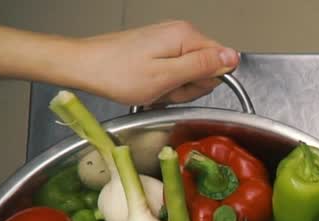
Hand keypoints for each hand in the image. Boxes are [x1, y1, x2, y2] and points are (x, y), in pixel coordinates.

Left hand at [71, 20, 239, 105]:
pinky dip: (166, 83)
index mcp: (185, 36)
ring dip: (176, 88)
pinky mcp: (160, 48)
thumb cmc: (118, 74)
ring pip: (192, 72)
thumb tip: (233, 58)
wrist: (85, 66)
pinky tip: (150, 85)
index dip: (206, 81)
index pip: (223, 61)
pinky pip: (177, 71)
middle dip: (189, 87)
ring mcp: (169, 39)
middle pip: (208, 68)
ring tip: (155, 88)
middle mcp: (180, 33)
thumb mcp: (166, 76)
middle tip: (166, 90)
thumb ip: (203, 67)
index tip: (184, 86)